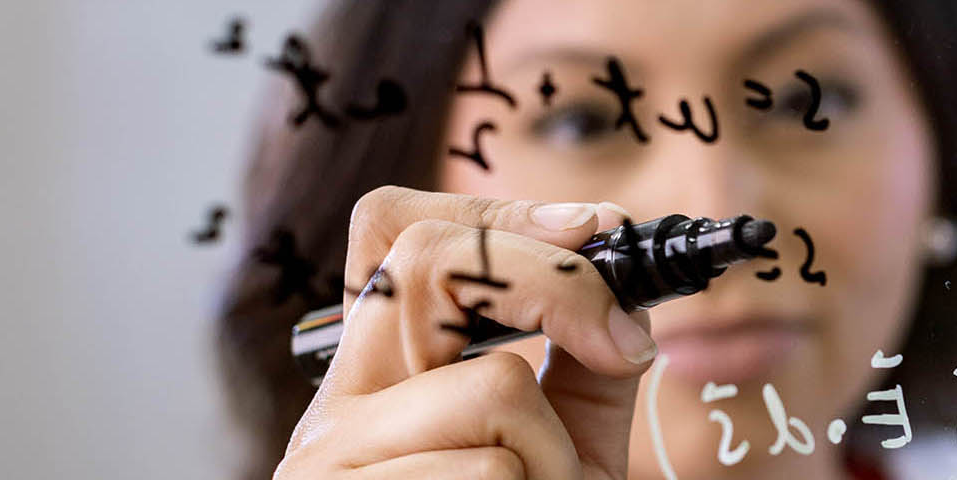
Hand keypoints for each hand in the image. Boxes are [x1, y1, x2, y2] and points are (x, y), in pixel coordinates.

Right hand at [274, 186, 654, 478]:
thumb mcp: (562, 454)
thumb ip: (584, 372)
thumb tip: (628, 297)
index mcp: (380, 374)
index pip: (400, 231)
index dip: (502, 216)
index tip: (597, 233)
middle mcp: (334, 403)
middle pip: (427, 262)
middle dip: (553, 286)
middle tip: (617, 343)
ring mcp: (329, 459)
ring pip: (493, 387)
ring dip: (554, 455)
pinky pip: (489, 470)